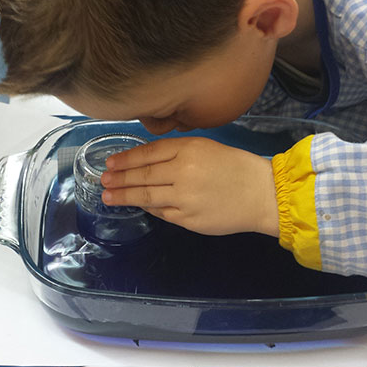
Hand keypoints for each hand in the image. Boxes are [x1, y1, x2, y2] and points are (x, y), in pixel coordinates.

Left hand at [101, 137, 279, 236]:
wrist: (263, 195)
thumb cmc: (236, 167)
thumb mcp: (207, 147)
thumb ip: (177, 152)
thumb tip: (145, 160)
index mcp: (189, 150)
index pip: (148, 153)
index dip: (126, 159)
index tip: (110, 163)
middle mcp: (184, 173)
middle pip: (142, 176)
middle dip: (119, 179)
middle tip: (103, 180)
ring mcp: (185, 198)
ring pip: (147, 197)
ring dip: (125, 196)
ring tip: (109, 196)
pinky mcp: (189, 219)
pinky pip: (162, 212)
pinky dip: (148, 208)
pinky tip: (138, 205)